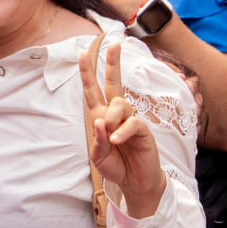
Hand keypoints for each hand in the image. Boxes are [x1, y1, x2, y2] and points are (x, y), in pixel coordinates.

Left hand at [79, 41, 166, 218]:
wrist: (135, 183)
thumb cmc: (116, 166)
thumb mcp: (99, 157)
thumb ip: (97, 140)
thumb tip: (99, 121)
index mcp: (102, 116)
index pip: (93, 90)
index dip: (88, 73)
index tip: (83, 53)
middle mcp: (116, 114)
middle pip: (113, 83)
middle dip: (112, 63)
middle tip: (113, 44)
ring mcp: (130, 120)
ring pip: (119, 103)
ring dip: (111, 118)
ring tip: (109, 138)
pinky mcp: (143, 130)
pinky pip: (132, 123)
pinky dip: (122, 131)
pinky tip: (116, 140)